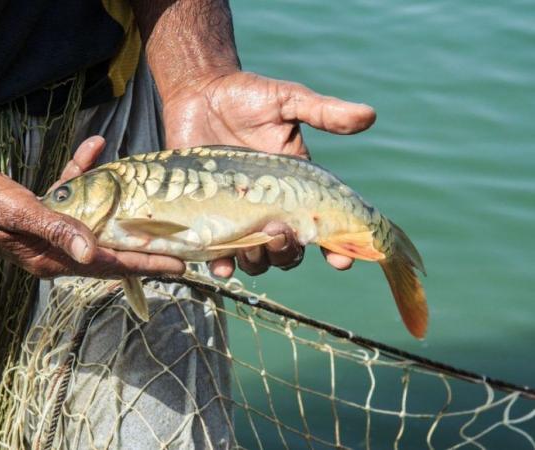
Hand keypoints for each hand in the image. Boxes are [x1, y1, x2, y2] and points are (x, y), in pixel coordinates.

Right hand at [0, 136, 184, 278]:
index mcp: (50, 259)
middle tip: (178, 242)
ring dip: (115, 202)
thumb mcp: (20, 214)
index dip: (144, 264)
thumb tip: (92, 253)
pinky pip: (72, 195)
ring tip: (146, 194)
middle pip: (109, 249)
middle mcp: (53, 250)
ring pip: (93, 220)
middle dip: (142, 244)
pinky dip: (82, 174)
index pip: (108, 265)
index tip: (177, 264)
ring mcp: (48, 231)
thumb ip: (57, 230)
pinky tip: (93, 148)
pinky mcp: (42, 211)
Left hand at [162, 71, 376, 276]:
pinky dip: (222, 264)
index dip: (336, 248)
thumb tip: (369, 115)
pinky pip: (217, 252)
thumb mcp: (287, 101)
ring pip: (256, 258)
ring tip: (251, 245)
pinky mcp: (208, 216)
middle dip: (288, 252)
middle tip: (279, 234)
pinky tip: (221, 263)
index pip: (322, 224)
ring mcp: (238, 214)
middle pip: (288, 249)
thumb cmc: (246, 97)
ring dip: (258, 261)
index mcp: (296, 186)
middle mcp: (269, 207)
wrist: (199, 92)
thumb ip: (323, 112)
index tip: (340, 261)